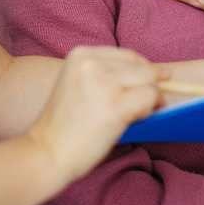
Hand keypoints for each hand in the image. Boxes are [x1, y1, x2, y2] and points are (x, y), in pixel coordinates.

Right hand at [26, 46, 163, 181]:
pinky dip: (148, 110)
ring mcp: (103, 83)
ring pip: (150, 81)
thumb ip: (108, 75)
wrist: (47, 150)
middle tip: (136, 107)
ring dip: (149, 99)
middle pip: (142, 67)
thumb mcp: (80, 84)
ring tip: (131, 114)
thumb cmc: (66, 123)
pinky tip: (132, 121)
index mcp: (80, 54)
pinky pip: (150, 98)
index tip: (138, 90)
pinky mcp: (115, 105)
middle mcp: (91, 62)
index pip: (128, 56)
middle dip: (147, 86)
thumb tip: (156, 74)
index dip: (140, 73)